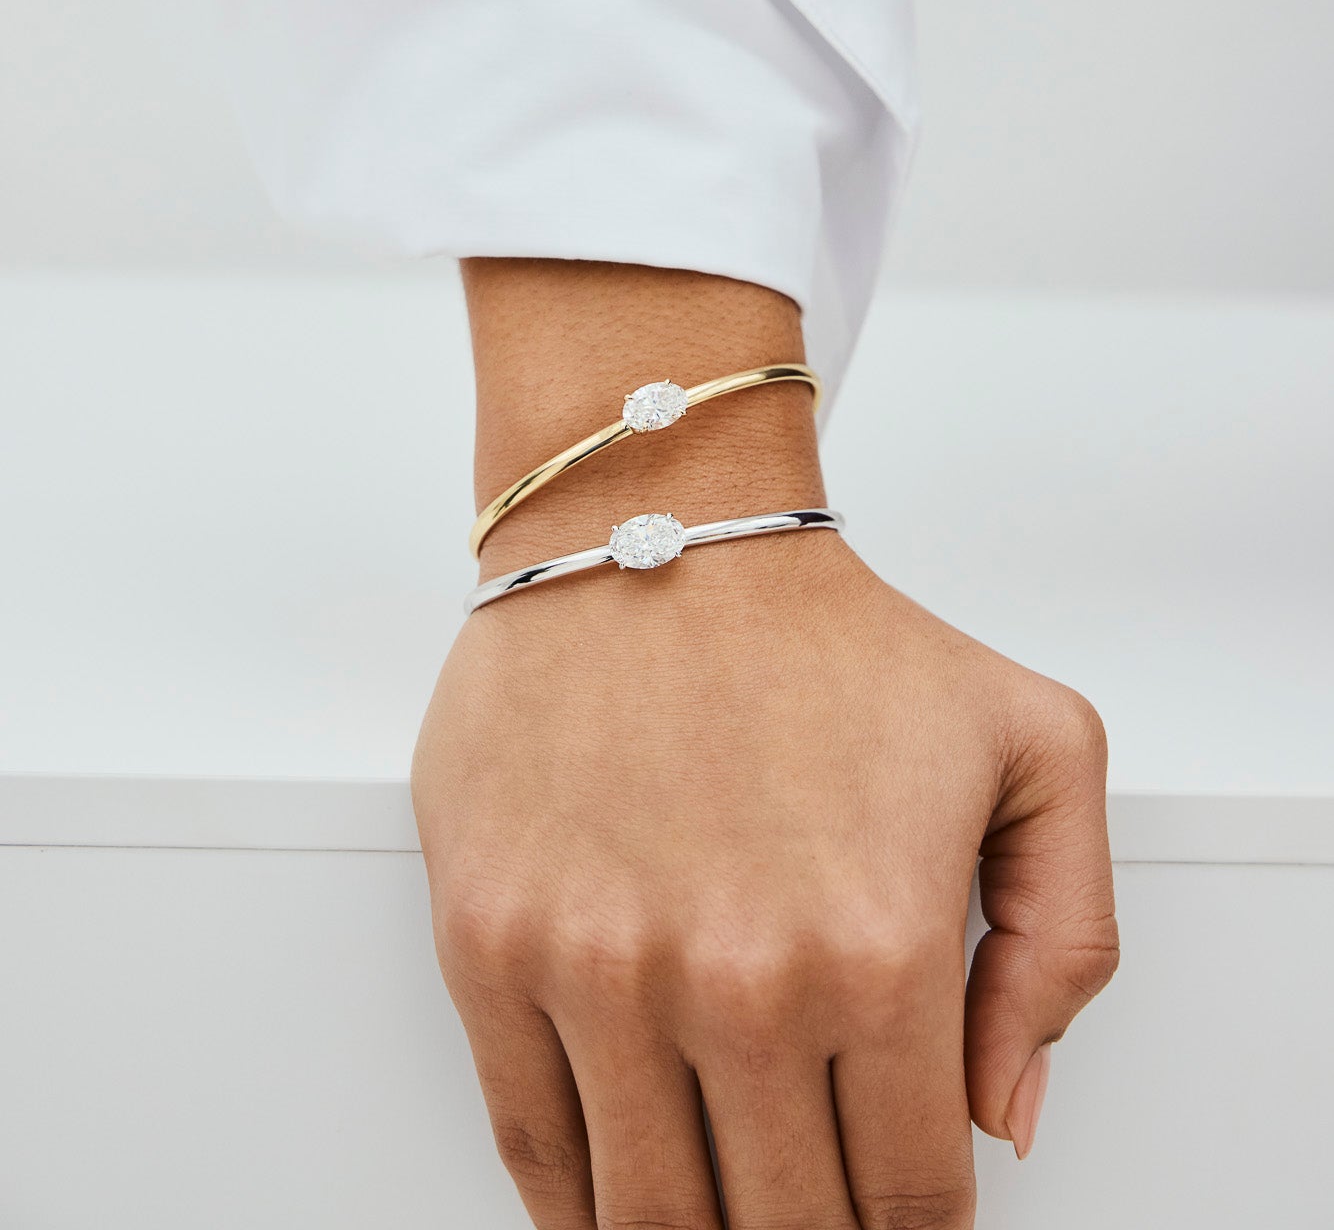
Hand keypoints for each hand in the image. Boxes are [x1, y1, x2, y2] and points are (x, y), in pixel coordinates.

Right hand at [413, 261, 1117, 1228]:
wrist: (656, 526)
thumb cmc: (827, 631)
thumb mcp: (1037, 748)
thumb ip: (1065, 944)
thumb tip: (1000, 1111)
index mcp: (879, 949)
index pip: (908, 1200)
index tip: (897, 1217)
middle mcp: (737, 980)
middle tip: (811, 1204)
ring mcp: (599, 970)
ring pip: (651, 1220)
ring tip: (721, 1201)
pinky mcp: (492, 942)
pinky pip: (531, 1149)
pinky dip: (575, 1207)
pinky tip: (611, 1198)